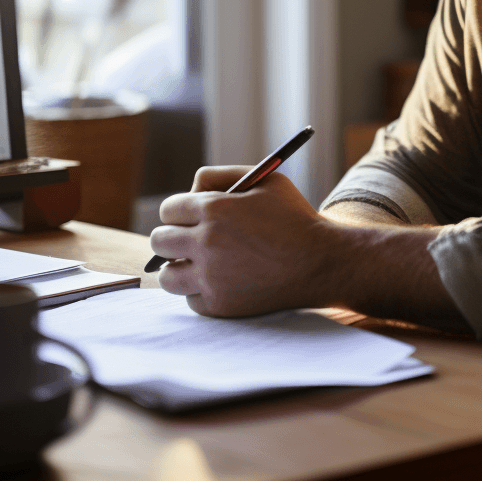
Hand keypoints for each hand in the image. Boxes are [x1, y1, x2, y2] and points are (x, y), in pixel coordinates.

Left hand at [150, 171, 335, 317]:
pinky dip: (200, 291)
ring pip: (167, 276)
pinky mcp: (220, 304)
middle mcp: (206, 242)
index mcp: (214, 208)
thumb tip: (191, 189)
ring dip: (178, 268)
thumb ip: (221, 175)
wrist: (321, 261)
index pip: (169, 210)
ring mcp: (211, 277)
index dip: (179, 212)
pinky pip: (190, 299)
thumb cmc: (294, 217)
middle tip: (190, 240)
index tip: (189, 218)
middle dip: (173, 238)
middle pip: (160, 241)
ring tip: (198, 264)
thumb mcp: (265, 180)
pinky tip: (220, 281)